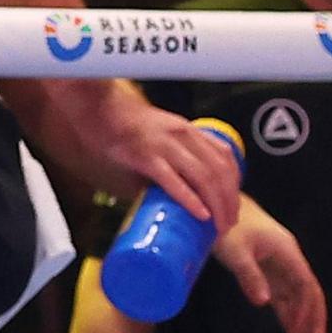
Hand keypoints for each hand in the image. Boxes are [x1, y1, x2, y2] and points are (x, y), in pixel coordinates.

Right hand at [79, 90, 242, 232]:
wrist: (97, 106)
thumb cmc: (121, 123)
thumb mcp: (157, 135)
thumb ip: (166, 159)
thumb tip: (166, 193)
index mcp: (188, 131)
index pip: (225, 157)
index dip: (234, 184)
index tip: (232, 204)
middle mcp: (183, 136)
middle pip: (219, 171)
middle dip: (229, 201)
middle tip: (228, 223)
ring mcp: (165, 146)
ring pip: (204, 177)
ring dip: (217, 205)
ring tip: (218, 226)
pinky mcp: (145, 157)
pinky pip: (173, 181)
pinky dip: (190, 199)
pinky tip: (200, 214)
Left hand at [207, 197, 327, 332]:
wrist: (216, 205)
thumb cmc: (225, 225)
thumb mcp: (235, 250)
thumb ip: (249, 275)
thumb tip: (264, 302)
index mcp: (287, 252)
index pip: (306, 288)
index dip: (307, 314)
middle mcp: (289, 259)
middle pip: (308, 296)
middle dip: (311, 324)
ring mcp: (279, 264)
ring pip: (296, 297)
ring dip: (300, 322)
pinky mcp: (267, 267)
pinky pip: (283, 293)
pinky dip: (286, 312)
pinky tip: (288, 328)